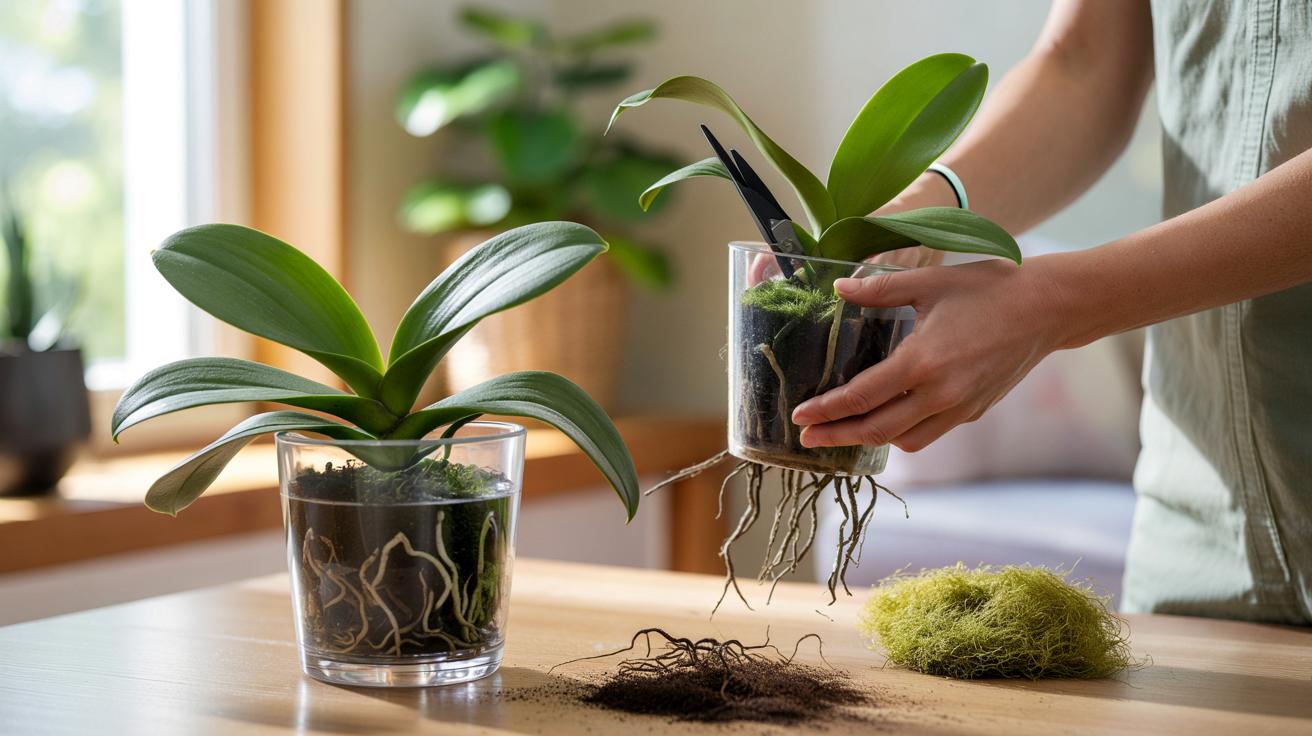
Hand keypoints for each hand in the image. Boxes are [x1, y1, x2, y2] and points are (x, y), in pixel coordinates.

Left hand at [790, 258, 1067, 451]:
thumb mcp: (929, 283)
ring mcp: (959, 408)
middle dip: (837, 437)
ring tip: (842, 432)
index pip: (861, 397)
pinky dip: (902, 433)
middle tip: (806, 439)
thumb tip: (838, 288)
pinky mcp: (974, 411)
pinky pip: (929, 433)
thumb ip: (879, 289)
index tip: (799, 418)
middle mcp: (940, 394)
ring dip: (870, 440)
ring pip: (904, 441)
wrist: (1048, 309)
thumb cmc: (989, 289)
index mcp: (922, 362)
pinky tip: (886, 419)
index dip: (826, 411)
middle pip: (876, 430)